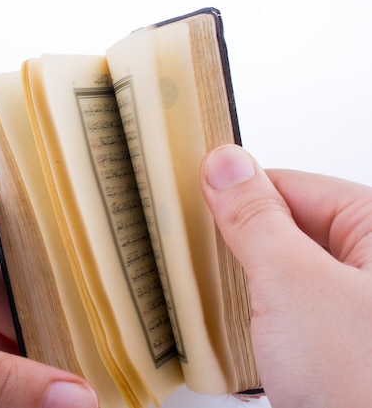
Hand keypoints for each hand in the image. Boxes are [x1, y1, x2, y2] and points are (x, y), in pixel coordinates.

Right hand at [200, 145, 371, 407]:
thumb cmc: (361, 383)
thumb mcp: (293, 285)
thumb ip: (255, 219)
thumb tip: (225, 166)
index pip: (292, 185)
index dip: (239, 193)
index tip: (192, 202)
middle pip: (289, 223)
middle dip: (241, 240)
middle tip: (199, 252)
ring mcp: (356, 301)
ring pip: (284, 265)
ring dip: (246, 278)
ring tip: (216, 290)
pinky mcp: (340, 334)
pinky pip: (289, 301)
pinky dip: (259, 308)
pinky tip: (240, 322)